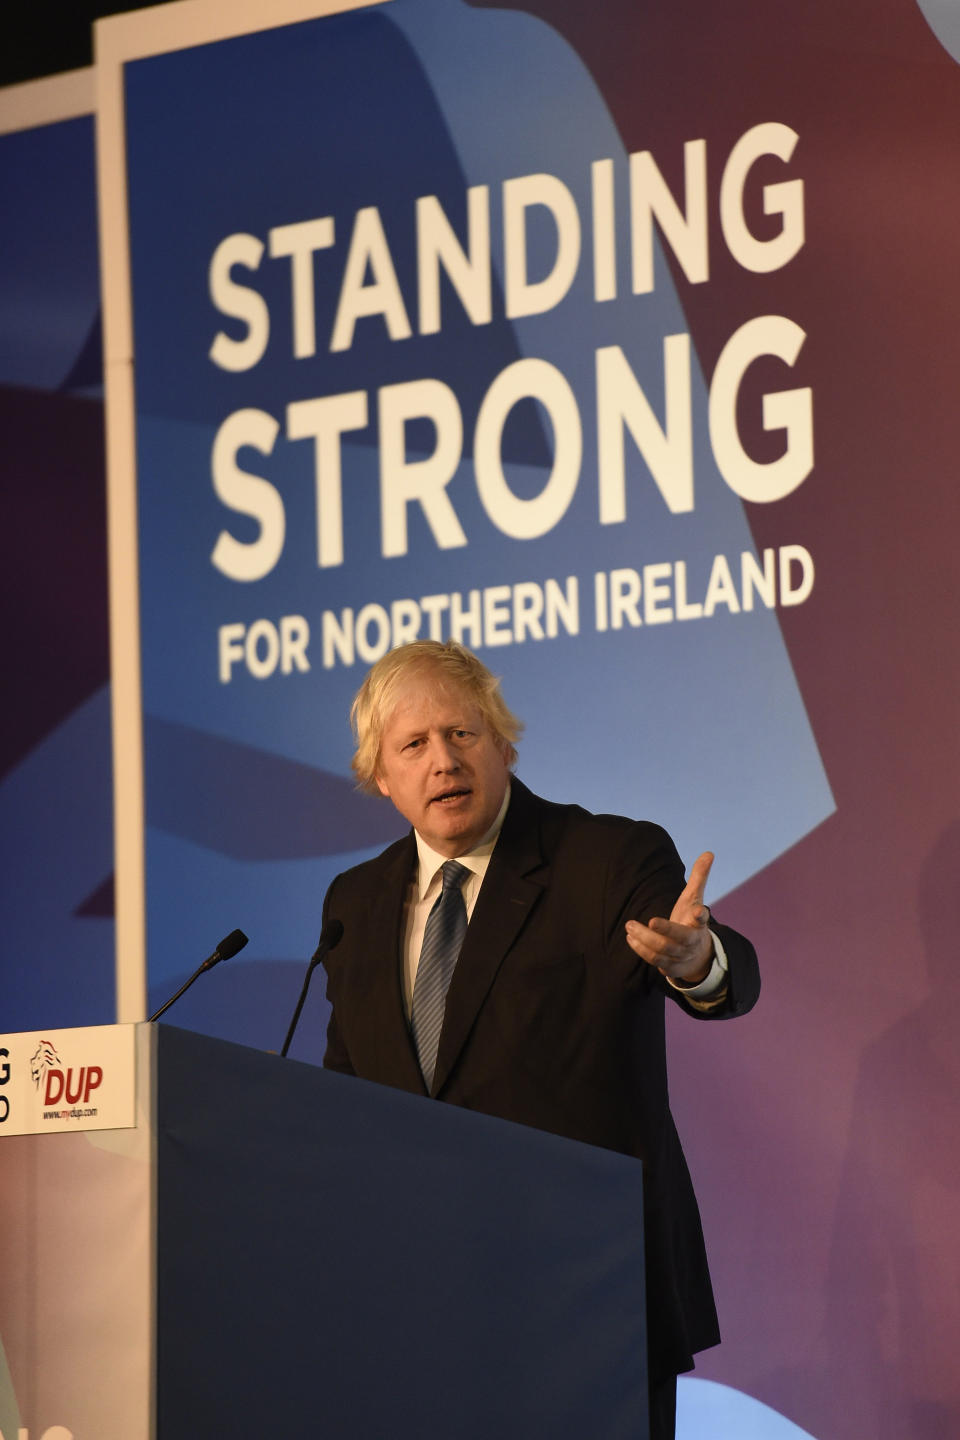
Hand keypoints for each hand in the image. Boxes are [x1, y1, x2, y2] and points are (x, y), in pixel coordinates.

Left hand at [625, 851, 714, 984]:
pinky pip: (654, 960)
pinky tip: (631, 937)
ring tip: (630, 925)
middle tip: (650, 920)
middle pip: (679, 938)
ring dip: (645, 938)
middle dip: (665, 930)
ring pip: (663, 949)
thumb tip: (709, 853)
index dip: (700, 915)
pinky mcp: (671, 966)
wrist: (697, 956)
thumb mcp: (694, 899)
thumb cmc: (691, 921)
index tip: (698, 911)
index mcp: (698, 923)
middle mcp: (691, 941)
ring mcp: (681, 956)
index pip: (702, 919)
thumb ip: (699, 877)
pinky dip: (641, 949)